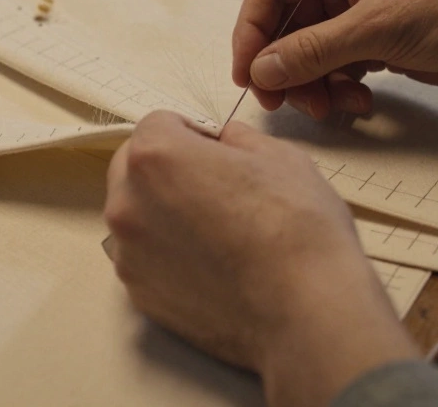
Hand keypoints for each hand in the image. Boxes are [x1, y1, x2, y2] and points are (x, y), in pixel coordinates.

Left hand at [105, 111, 419, 406]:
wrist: (308, 313)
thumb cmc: (299, 229)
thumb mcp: (280, 156)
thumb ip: (237, 139)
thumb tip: (224, 141)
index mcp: (156, 155)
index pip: (159, 123)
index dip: (195, 133)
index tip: (218, 151)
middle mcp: (128, 203)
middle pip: (134, 167)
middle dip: (167, 168)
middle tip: (215, 187)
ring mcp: (129, 254)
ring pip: (137, 215)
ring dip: (163, 212)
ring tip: (216, 231)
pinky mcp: (140, 295)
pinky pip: (145, 258)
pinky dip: (168, 254)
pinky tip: (211, 263)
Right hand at [233, 0, 437, 119]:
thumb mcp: (379, 28)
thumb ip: (314, 50)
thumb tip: (261, 70)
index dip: (252, 30)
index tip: (246, 73)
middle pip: (287, 22)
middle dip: (283, 65)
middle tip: (283, 103)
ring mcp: (360, 7)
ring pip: (309, 49)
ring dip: (312, 83)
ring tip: (331, 108)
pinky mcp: (377, 37)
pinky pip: (336, 64)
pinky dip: (338, 87)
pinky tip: (360, 102)